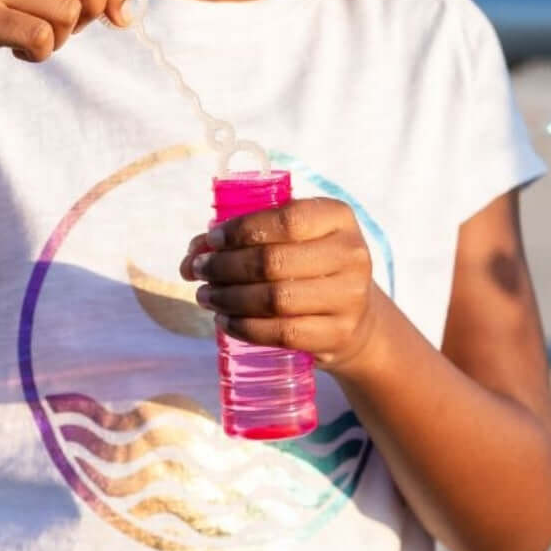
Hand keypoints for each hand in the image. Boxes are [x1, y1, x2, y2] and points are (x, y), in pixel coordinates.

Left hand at [179, 197, 379, 376]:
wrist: (356, 317)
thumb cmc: (311, 266)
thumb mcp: (294, 238)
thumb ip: (247, 235)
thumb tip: (194, 252)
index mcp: (338, 217)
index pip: (286, 219)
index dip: (241, 230)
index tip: (210, 240)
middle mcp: (351, 254)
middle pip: (274, 261)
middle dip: (225, 266)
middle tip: (198, 271)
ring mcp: (349, 297)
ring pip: (275, 299)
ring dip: (229, 298)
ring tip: (206, 295)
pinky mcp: (338, 333)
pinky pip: (282, 333)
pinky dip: (245, 327)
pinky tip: (225, 320)